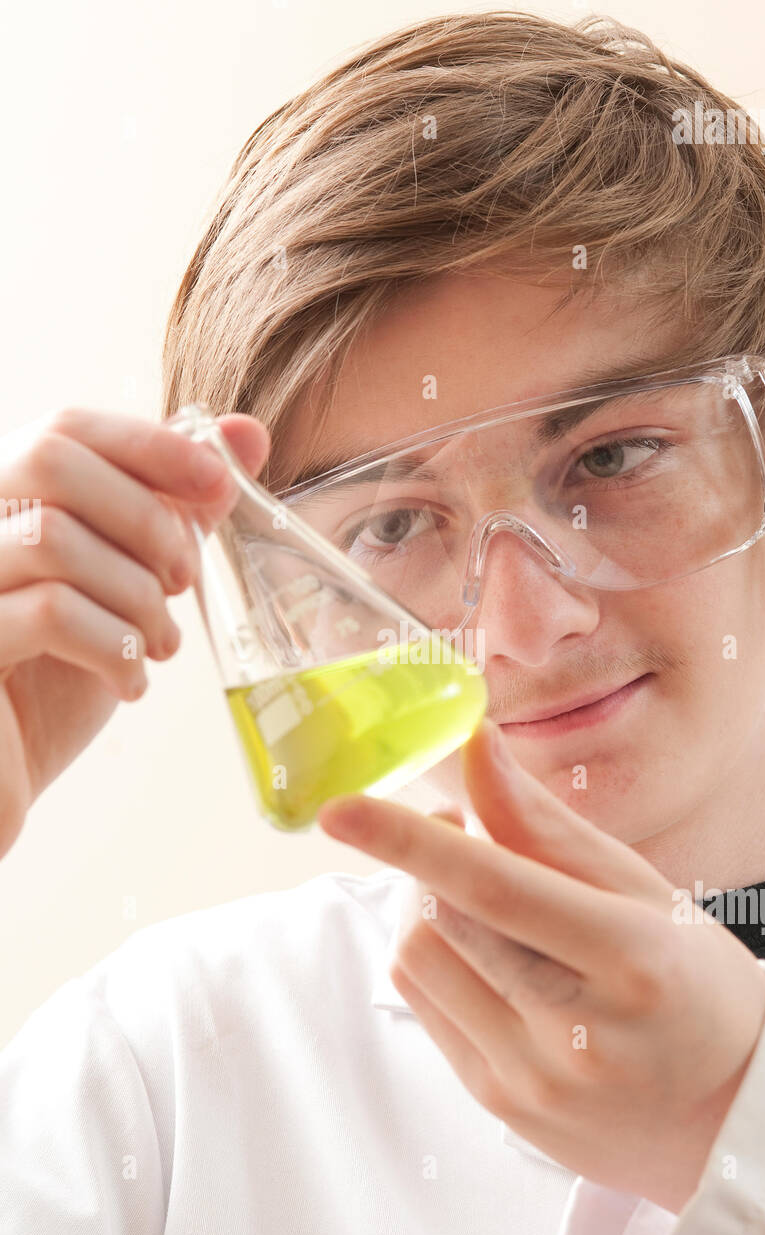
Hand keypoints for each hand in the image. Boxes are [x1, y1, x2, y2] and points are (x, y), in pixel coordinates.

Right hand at [0, 407, 269, 857]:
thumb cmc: (53, 685)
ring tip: (159, 645)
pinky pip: (50, 613)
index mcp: (1, 504)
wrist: (2, 781)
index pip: (66, 428)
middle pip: (51, 459)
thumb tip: (244, 434)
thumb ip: (171, 513)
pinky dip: (113, 647)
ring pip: (53, 535)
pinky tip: (130, 683)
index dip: (150, 445)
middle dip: (144, 515)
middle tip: (184, 580)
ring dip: (135, 593)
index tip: (219, 483)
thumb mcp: (121, 589)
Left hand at [318, 718, 764, 1213]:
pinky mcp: (498, 1103)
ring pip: (419, 961)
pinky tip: (486, 956)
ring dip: (429, 909)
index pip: (496, 888)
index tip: (342, 809)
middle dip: (431, 860)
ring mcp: (532, 1078)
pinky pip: (425, 1006)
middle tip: (463, 832)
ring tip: (480, 901)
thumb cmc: (694, 983)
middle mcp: (578, 1030)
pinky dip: (439, 959)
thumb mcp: (645, 892)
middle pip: (444, 919)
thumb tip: (474, 748)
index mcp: (632, 958)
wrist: (730, 1118)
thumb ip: (548, 825)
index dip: (411, 842)